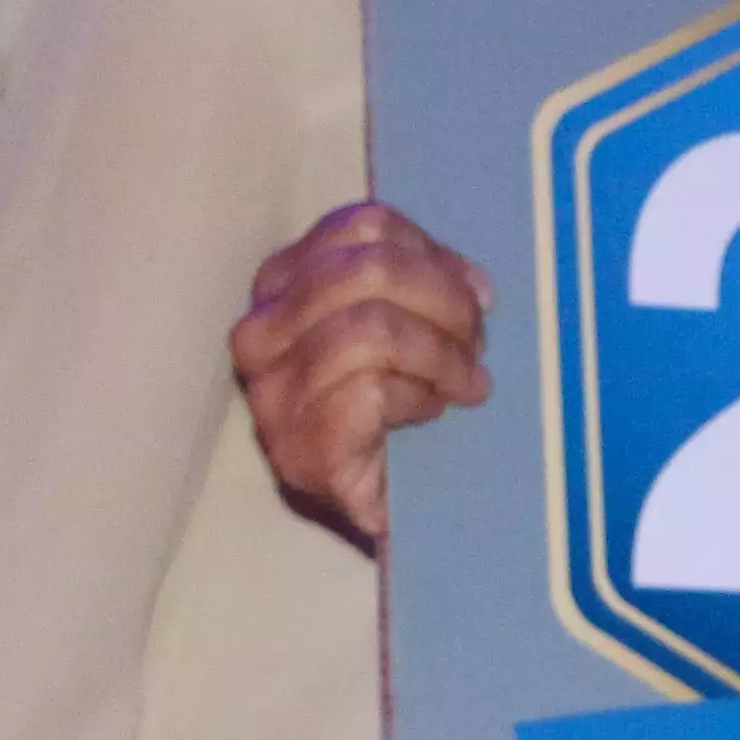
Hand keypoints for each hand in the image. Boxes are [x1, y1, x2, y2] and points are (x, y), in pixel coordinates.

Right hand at [228, 201, 490, 549]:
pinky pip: (371, 391)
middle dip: (444, 302)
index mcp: (282, 286)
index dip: (431, 251)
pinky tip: (429, 413)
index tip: (475, 293)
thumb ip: (429, 287)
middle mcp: (261, 333)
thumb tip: (475, 287)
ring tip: (465, 383)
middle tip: (478, 343)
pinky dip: (418, 398)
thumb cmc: (399, 410)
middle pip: (369, 270)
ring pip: (371, 328)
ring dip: (440, 354)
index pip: (362, 226)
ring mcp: (273, 395)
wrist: (393, 513)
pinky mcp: (301, 448)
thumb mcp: (410, 326)